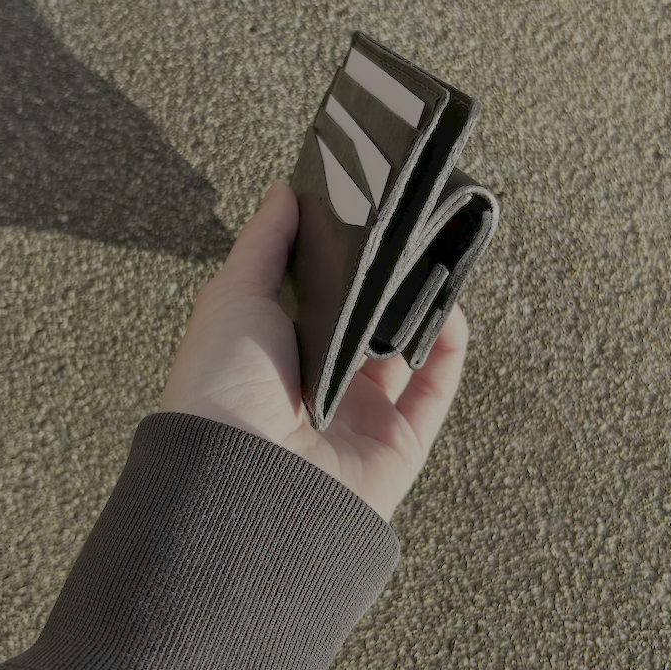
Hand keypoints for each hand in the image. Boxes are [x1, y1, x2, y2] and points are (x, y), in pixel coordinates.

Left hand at [160, 182, 468, 521]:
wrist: (242, 476)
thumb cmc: (222, 387)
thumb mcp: (232, 296)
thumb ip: (264, 242)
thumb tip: (284, 193)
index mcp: (275, 351)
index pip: (317, 298)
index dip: (339, 261)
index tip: (361, 220)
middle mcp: (319, 384)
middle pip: (367, 323)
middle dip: (386, 283)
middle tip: (404, 238)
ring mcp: (361, 415)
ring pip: (406, 351)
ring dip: (422, 308)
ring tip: (430, 264)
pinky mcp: (398, 443)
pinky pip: (434, 389)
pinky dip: (449, 347)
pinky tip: (448, 309)